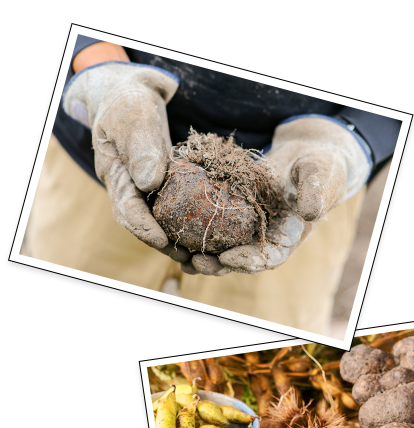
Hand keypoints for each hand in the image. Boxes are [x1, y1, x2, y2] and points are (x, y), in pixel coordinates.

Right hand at [63, 59, 189, 261]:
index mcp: (115, 175)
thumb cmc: (130, 101)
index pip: (126, 209)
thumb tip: (150, 183)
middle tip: (187, 257)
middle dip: (164, 243)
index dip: (143, 228)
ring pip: (159, 220)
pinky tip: (209, 229)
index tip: (162, 240)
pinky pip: (175, 207)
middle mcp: (129, 187)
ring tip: (200, 252)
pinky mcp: (163, 185)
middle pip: (144, 223)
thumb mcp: (134, 117)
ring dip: (178, 238)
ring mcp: (145, 188)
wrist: (133, 94)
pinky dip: (189, 220)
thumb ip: (140, 147)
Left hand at [185, 115, 371, 274]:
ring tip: (180, 255)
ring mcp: (250, 228)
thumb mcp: (321, 174)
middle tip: (196, 262)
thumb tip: (310, 212)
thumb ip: (316, 191)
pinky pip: (215, 225)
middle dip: (218, 265)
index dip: (247, 262)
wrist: (306, 155)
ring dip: (203, 254)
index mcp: (289, 236)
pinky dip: (197, 230)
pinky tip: (176, 228)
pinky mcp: (235, 214)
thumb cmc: (320, 165)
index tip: (227, 258)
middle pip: (240, 259)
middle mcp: (267, 238)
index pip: (269, 258)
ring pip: (223, 247)